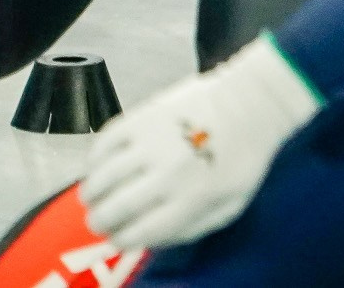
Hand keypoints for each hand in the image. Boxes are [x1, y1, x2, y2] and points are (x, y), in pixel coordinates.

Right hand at [79, 33, 320, 250]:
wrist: (253, 102)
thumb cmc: (244, 157)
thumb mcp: (231, 205)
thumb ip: (193, 227)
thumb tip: (152, 241)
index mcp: (192, 200)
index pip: (139, 233)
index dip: (119, 240)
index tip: (114, 239)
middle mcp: (169, 174)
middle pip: (114, 209)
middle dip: (98, 221)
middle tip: (95, 221)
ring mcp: (154, 142)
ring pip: (102, 177)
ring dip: (90, 193)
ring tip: (91, 197)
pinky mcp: (145, 115)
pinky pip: (104, 141)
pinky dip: (94, 158)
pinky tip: (97, 166)